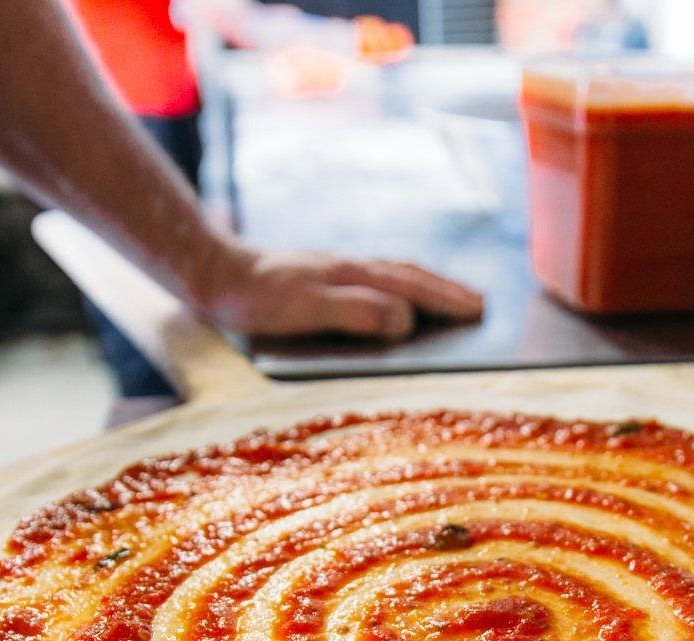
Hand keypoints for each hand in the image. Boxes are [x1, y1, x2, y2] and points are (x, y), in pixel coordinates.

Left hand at [197, 248, 484, 340]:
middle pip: (410, 276)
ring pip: (393, 275)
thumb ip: (355, 312)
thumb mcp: (305, 309)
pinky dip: (398, 288)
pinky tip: (396, 299)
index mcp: (353, 276)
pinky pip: (373, 281)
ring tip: (450, 300)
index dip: (446, 299)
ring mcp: (336, 271)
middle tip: (481, 306)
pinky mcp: (321, 279)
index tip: (479, 312)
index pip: (412, 287)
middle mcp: (350, 268)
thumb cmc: (255, 299)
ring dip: (425, 287)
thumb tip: (406, 319)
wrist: (212, 274)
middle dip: (446, 291)